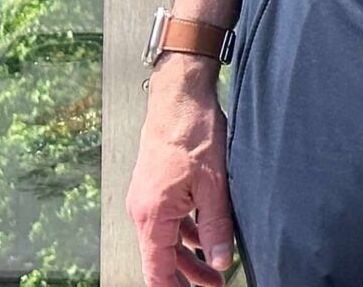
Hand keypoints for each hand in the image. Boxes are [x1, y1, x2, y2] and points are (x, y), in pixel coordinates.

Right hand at [127, 58, 237, 286]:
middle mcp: (142, 210)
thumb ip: (216, 227)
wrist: (179, 95)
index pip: (156, 270)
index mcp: (152, 216)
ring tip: (215, 269)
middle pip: (162, 258)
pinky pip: (168, 219)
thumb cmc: (192, 133)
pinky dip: (186, 232)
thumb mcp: (214, 185)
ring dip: (188, 256)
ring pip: (167, 238)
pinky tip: (205, 235)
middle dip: (187, 277)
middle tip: (214, 286)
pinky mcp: (155, 185)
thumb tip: (220, 262)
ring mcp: (147, 197)